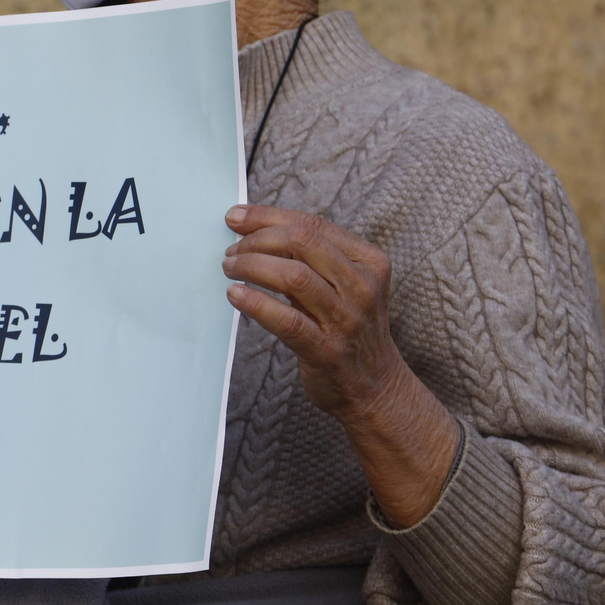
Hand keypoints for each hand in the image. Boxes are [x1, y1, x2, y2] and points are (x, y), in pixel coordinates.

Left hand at [222, 204, 458, 526]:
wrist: (376, 388)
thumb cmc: (346, 327)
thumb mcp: (342, 285)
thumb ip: (309, 257)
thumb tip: (249, 227)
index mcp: (368, 261)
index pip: (312, 224)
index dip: (267, 216)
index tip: (234, 217)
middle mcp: (362, 286)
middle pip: (302, 241)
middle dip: (257, 239)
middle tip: (231, 250)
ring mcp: (347, 320)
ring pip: (293, 275)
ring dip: (251, 265)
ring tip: (229, 269)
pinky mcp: (328, 351)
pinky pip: (287, 320)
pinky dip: (256, 302)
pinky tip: (235, 295)